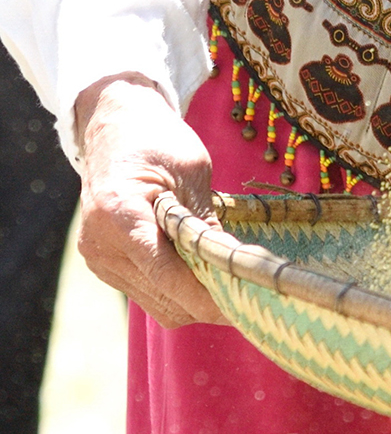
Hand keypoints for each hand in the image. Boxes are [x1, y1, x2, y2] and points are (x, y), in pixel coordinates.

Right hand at [75, 73, 228, 327]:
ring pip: (154, 301)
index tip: (239, 306)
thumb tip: (230, 268)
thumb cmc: (156, 140)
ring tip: (231, 288)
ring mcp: (98, 258)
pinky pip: (145, 291)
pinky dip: (175, 290)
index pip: (164, 272)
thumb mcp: (192, 171)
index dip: (203, 296)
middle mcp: (101, 244)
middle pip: (161, 294)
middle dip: (204, 301)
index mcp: (119, 213)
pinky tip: (202, 275)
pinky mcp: (103, 263)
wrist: (115, 127)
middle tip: (248, 297)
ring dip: (191, 300)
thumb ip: (204, 221)